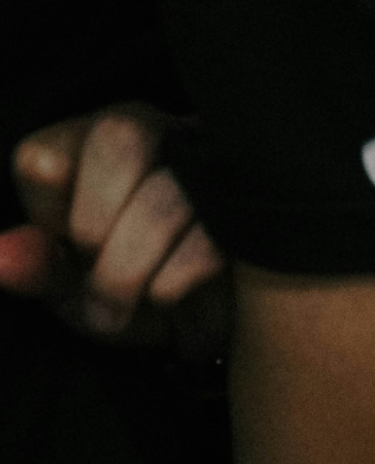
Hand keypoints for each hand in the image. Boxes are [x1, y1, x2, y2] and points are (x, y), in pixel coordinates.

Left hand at [4, 106, 227, 346]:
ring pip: (165, 196)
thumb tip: (0, 257)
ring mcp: (220, 162)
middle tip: (99, 282)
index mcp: (97, 145)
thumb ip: (39, 269)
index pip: (49, 155)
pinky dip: (179, 287)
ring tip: (137, 307)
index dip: (50, 216)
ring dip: (131, 273)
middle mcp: (163, 134)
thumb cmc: (138, 291)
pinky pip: (211, 241)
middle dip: (98, 228)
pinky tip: (183, 308)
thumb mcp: (77, 288)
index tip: (69, 251)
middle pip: (121, 139)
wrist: (220, 328)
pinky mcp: (260, 206)